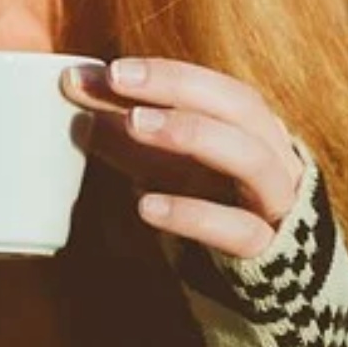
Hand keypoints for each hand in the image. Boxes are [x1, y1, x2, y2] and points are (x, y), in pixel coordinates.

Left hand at [61, 58, 303, 258]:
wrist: (249, 276)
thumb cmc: (202, 198)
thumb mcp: (160, 157)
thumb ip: (120, 121)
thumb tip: (72, 82)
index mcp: (250, 127)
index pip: (214, 86)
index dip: (166, 73)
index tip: (112, 70)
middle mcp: (272, 155)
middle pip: (240, 106)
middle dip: (178, 87)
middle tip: (118, 80)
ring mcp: (274, 202)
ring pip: (251, 159)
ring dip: (192, 133)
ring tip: (133, 123)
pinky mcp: (267, 251)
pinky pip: (239, 229)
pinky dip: (193, 213)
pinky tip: (145, 205)